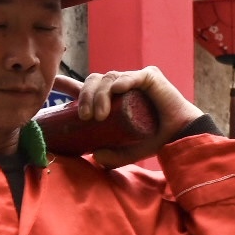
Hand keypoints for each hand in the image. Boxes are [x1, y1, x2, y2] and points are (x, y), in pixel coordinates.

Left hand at [64, 65, 201, 159]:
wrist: (181, 137)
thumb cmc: (155, 140)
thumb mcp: (128, 151)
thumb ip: (112, 157)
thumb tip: (95, 157)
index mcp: (111, 98)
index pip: (86, 87)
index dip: (68, 84)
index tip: (53, 84)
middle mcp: (121, 85)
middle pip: (93, 81)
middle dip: (84, 96)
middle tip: (84, 117)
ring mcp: (134, 79)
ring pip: (108, 78)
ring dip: (99, 95)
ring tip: (98, 116)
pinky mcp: (149, 77)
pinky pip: (130, 76)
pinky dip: (121, 82)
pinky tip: (116, 90)